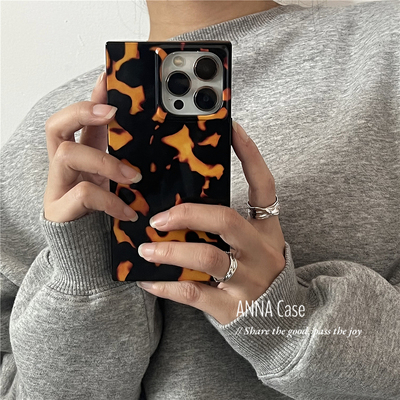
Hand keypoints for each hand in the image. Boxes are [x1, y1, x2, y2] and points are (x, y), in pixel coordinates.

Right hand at [43, 72, 141, 222]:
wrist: (84, 247)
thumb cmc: (100, 209)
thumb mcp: (113, 179)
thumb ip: (123, 158)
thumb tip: (148, 138)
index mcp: (79, 154)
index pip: (78, 118)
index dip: (91, 97)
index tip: (108, 79)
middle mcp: (64, 165)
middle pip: (55, 125)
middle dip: (82, 112)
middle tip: (110, 113)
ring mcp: (59, 185)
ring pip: (68, 154)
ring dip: (105, 162)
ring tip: (133, 178)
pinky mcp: (59, 209)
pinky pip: (84, 193)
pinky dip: (111, 200)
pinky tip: (129, 211)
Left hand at [136, 122, 285, 324]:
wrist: (282, 321)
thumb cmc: (259, 271)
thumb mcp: (254, 242)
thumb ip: (227, 223)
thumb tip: (183, 201)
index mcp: (267, 230)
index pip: (264, 186)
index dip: (250, 155)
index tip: (231, 127)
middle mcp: (262, 252)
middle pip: (226, 221)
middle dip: (188, 213)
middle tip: (159, 216)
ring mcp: (248, 280)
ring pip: (207, 259)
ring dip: (170, 251)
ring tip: (146, 247)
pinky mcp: (232, 308)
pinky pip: (194, 295)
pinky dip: (166, 286)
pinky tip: (146, 279)